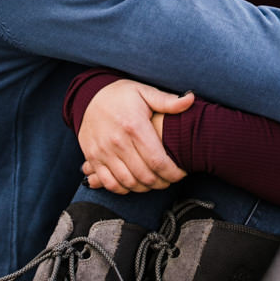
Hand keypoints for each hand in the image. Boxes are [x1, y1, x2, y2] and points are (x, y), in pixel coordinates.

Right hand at [79, 80, 192, 194]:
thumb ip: (167, 101)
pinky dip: (124, 189)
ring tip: (155, 181)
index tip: (181, 173)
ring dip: (145, 187)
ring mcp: (103, 151)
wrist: (88, 95)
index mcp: (134, 126)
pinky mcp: (93, 158)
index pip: (158, 161)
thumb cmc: (121, 95)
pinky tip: (134, 183)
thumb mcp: (144, 92)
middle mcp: (118, 141)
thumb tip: (191, 99)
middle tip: (170, 179)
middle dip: (162, 182)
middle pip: (145, 176)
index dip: (173, 173)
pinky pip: (109, 183)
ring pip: (128, 182)